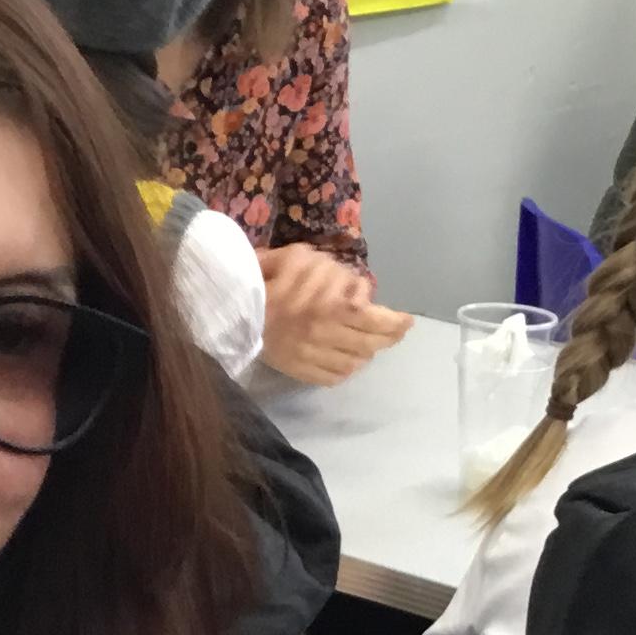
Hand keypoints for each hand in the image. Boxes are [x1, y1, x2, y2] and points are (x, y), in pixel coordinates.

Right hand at [260, 245, 413, 385]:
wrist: (228, 306)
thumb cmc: (267, 276)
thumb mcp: (301, 257)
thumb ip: (335, 273)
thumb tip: (359, 291)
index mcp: (329, 305)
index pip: (374, 318)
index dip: (395, 322)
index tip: (406, 321)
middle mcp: (325, 334)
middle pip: (370, 343)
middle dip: (389, 338)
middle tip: (398, 332)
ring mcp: (311, 355)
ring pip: (355, 362)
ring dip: (368, 353)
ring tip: (372, 344)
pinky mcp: (298, 369)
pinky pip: (334, 377)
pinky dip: (346, 370)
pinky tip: (348, 360)